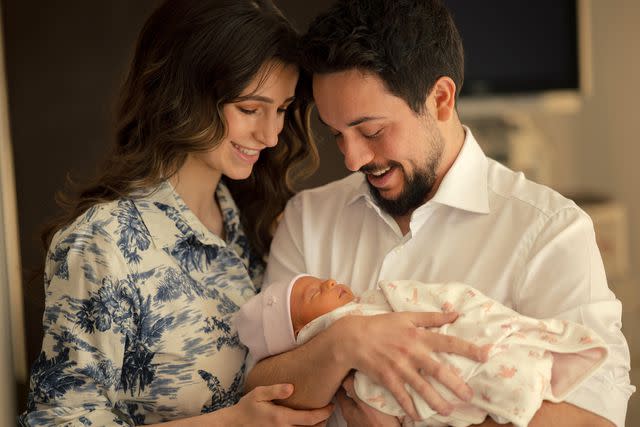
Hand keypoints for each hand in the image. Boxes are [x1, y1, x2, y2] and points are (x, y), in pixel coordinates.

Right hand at [225, 383, 332, 425]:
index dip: (324, 413)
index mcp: (281, 418)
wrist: (235, 423)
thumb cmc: (248, 406)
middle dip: (323, 421)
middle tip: (328, 410)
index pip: (310, 418)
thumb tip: (291, 388)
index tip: (331, 405)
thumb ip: (275, 390)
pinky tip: (307, 423)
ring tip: (320, 416)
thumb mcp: (258, 393)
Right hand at [334, 311, 489, 419]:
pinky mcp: (387, 378)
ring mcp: (399, 366)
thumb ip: (432, 317)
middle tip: (470, 396)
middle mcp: (411, 351)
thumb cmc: (382, 325)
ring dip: (436, 401)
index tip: (485, 355)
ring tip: (448, 411)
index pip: (448, 341)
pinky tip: (418, 417)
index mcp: (418, 335)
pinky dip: (410, 407)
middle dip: (456, 384)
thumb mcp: (407, 316)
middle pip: (438, 370)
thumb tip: (455, 313)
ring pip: (421, 387)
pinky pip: (401, 395)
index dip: (467, 348)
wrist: (353, 337)